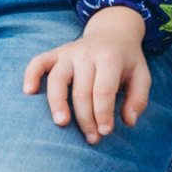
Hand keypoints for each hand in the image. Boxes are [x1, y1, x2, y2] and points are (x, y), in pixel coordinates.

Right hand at [23, 6, 151, 142]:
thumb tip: (128, 122)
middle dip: (86, 119)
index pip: (103, 92)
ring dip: (58, 103)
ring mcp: (68, 53)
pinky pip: (38, 62)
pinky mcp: (55, 53)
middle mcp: (86, 54)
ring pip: (57, 79)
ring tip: (61, 123)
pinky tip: (29, 93)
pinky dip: (30, 75)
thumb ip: (138, 99)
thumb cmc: (127, 61)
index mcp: (110, 58)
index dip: (103, 115)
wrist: (113, 32)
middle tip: (91, 139)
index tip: (105, 133)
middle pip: (81, 91)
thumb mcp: (142, 76)